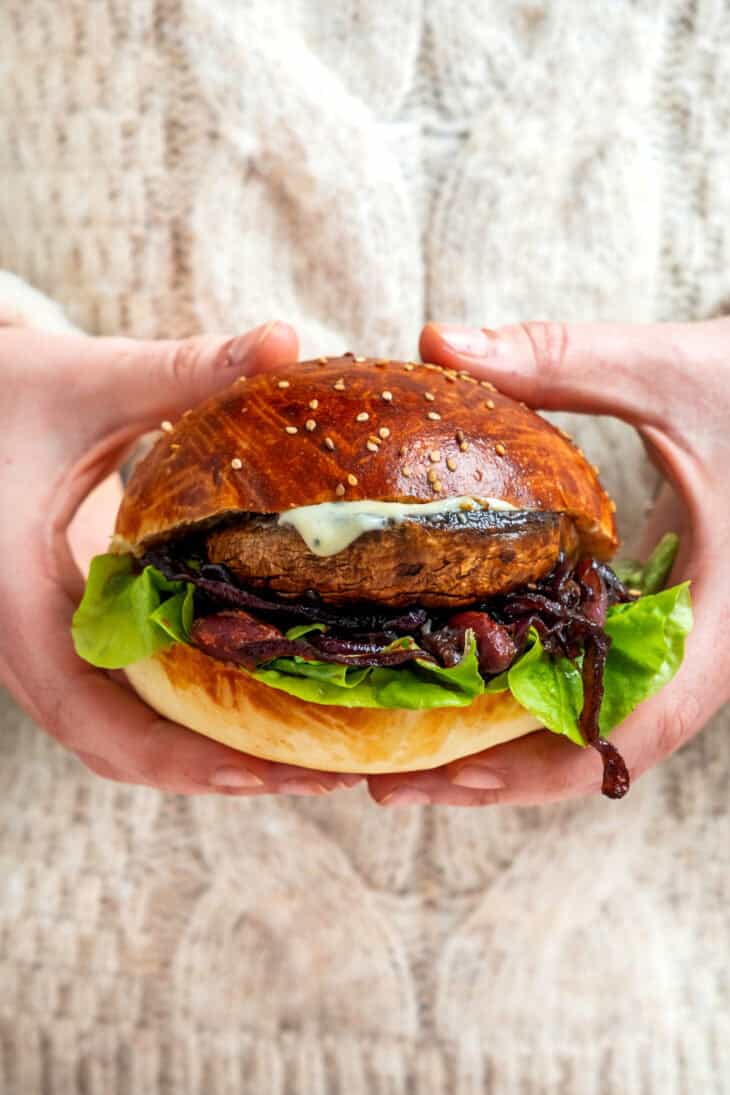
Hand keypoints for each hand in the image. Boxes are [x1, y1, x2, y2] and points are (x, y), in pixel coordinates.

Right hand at [0, 323, 358, 796]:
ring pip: (120, 736)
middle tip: (326, 775)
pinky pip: (121, 699)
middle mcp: (21, 647)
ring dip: (206, 756)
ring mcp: (42, 647)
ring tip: (308, 756)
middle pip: (121, 750)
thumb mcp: (84, 381)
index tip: (275, 771)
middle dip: (219, 772)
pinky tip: (258, 696)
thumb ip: (180, 369)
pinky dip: (186, 717)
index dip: (185, 762)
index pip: (97, 722)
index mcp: (13, 605)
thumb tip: (288, 340)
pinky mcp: (64, 631)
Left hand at [369, 318, 729, 805]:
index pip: (639, 729)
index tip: (450, 776)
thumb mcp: (672, 371)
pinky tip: (453, 682)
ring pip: (589, 726)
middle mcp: (700, 649)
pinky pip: (590, 681)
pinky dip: (522, 697)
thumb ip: (563, 358)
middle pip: (593, 748)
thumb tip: (438, 341)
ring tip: (397, 752)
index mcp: (720, 619)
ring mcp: (678, 641)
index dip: (543, 767)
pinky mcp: (656, 617)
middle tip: (384, 781)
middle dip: (492, 775)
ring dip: (499, 748)